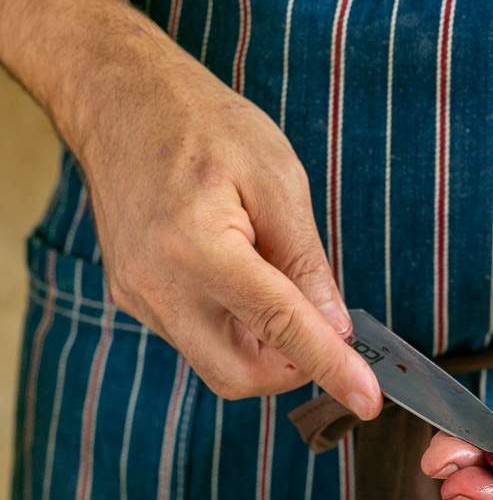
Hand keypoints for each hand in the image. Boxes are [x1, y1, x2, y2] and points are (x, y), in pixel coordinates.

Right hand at [70, 11, 381, 415]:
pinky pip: (195, 341)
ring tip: (272, 283)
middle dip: (290, 367)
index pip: (278, 328)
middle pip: (239, 375)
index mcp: (197, 247)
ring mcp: (139, 298)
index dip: (329, 367)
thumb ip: (307, 263)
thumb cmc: (203, 125)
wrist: (119, 99)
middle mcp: (159, 285)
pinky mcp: (134, 300)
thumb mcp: (277, 179)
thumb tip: (336, 329)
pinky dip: (233, 330)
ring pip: (217, 364)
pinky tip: (239, 282)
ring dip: (262, 348)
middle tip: (316, 324)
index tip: (367, 399)